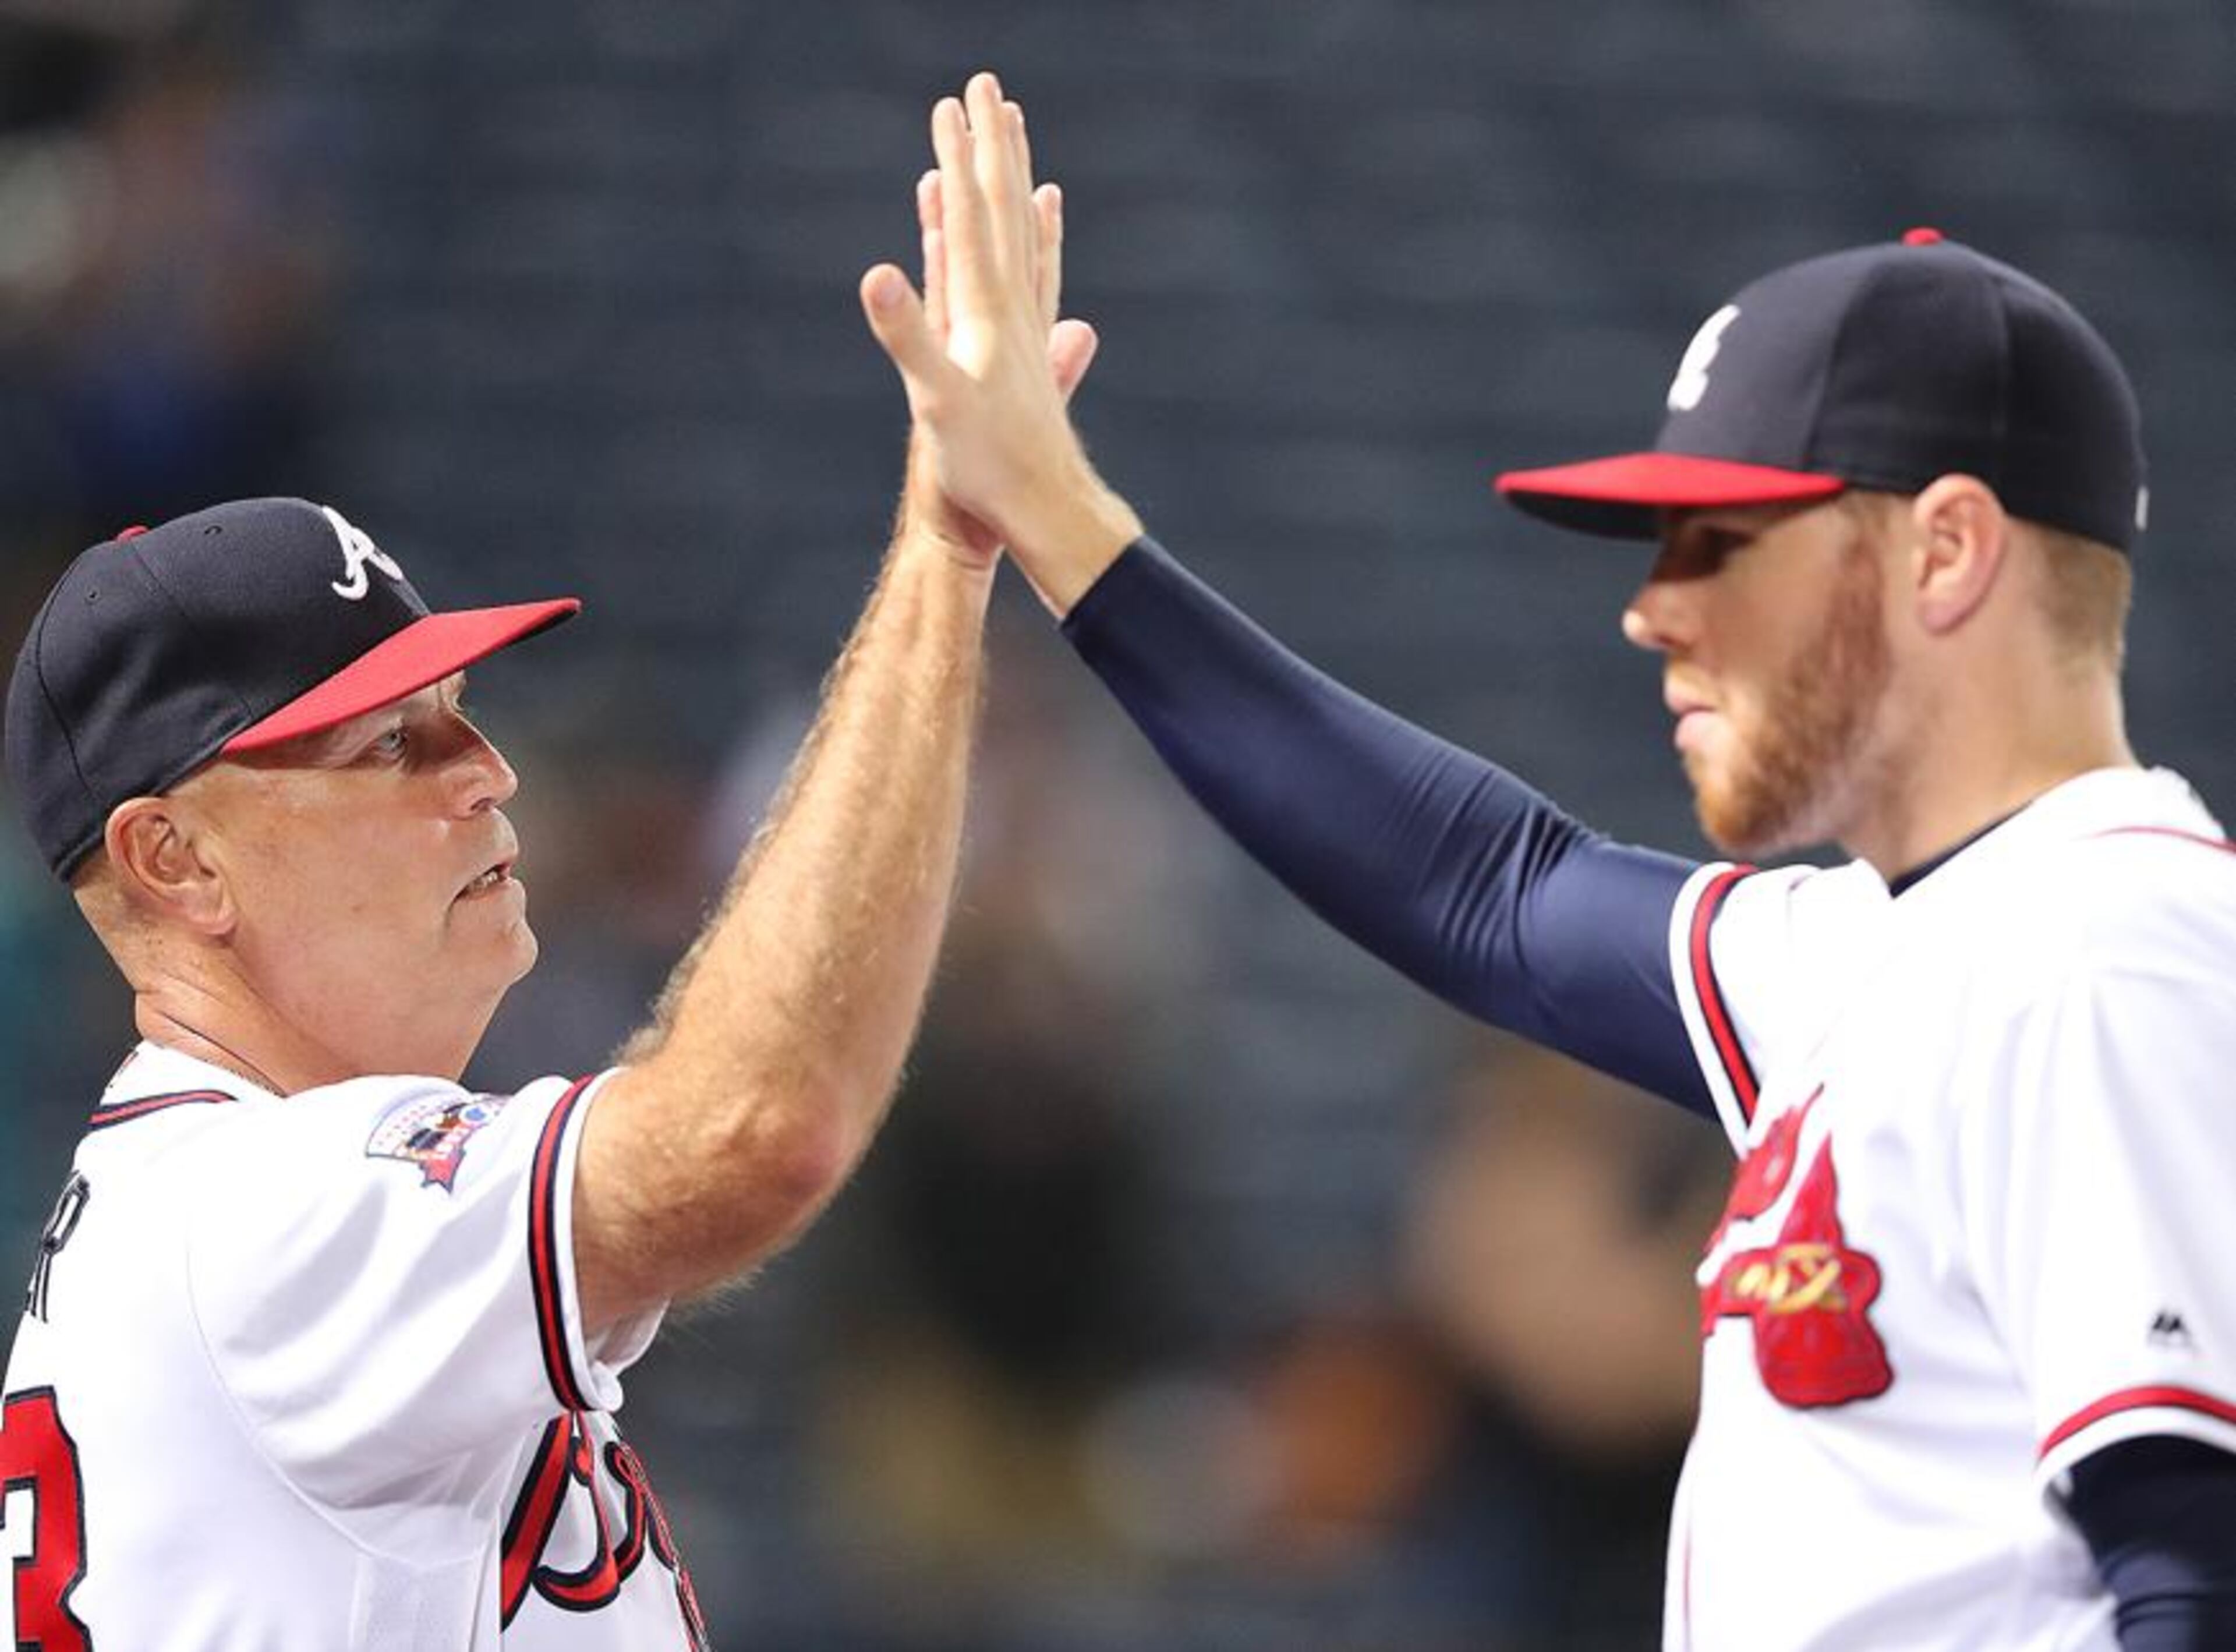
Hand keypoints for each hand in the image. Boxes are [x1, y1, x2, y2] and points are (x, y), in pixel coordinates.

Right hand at [863, 72, 1140, 609]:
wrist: (1042, 511)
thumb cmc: (987, 466)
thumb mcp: (934, 400)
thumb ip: (907, 333)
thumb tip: (878, 274)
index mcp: (985, 312)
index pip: (973, 217)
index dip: (961, 158)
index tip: (953, 103)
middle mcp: (1013, 310)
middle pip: (1006, 210)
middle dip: (992, 147)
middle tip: (987, 87)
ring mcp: (1027, 328)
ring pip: (1025, 235)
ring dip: (1015, 180)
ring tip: (1016, 135)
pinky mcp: (1032, 351)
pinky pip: (1037, 273)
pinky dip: (1038, 235)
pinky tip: (1043, 219)